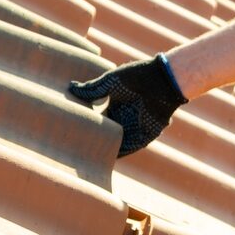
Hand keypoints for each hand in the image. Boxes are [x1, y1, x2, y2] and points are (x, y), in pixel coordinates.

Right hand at [68, 53, 186, 156]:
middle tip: (76, 148)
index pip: (99, 119)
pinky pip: (131, 148)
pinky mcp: (146, 135)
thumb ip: (92, 89)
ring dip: (106, 149)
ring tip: (87, 157)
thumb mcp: (110, 82)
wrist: (162, 80)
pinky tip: (106, 158)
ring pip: (118, 142)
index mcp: (116, 105)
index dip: (88, 124)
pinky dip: (120, 153)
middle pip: (107, 133)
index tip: (73, 130)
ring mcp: (135, 127)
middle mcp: (125, 118)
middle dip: (95, 139)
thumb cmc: (137, 77)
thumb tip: (71, 88)